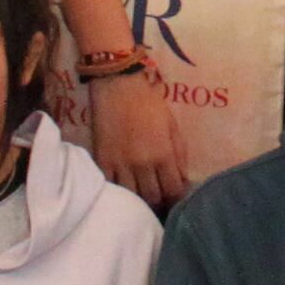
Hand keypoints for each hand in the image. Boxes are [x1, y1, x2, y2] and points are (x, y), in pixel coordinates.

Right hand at [89, 67, 191, 208]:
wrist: (117, 84)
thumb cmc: (148, 102)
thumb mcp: (172, 125)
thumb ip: (179, 154)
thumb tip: (183, 179)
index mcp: (163, 153)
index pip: (174, 190)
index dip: (177, 198)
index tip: (176, 197)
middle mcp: (142, 163)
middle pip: (153, 198)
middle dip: (159, 200)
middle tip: (159, 195)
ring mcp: (120, 164)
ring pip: (132, 196)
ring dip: (139, 198)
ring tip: (141, 192)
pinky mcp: (101, 161)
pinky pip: (110, 186)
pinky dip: (119, 190)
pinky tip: (124, 186)